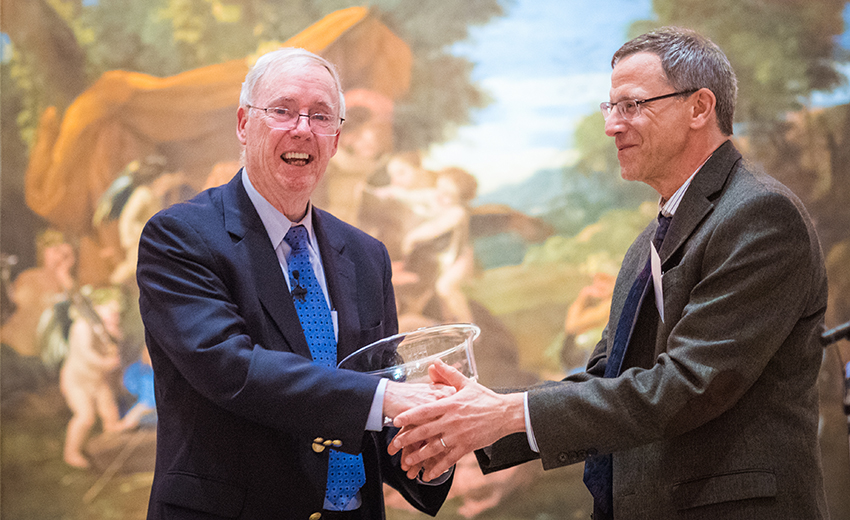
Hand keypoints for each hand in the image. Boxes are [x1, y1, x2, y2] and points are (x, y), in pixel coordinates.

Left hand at [388, 359, 525, 480]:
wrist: (505, 413)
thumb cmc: (485, 398)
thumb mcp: (466, 384)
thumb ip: (448, 374)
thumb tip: (435, 362)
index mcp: (450, 404)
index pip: (425, 410)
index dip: (409, 416)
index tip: (396, 421)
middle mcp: (452, 420)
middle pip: (425, 430)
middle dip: (407, 438)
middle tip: (394, 444)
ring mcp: (459, 435)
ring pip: (434, 447)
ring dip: (419, 455)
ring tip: (407, 460)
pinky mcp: (467, 446)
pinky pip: (449, 459)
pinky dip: (437, 468)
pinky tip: (428, 474)